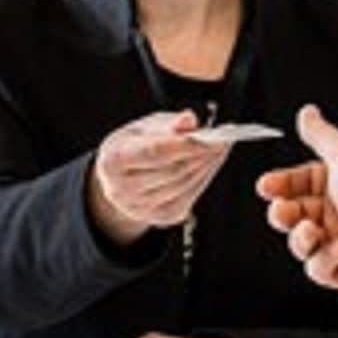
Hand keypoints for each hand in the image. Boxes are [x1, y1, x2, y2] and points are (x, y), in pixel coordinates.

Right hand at [86, 110, 231, 246]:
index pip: (155, 152)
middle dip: (202, 155)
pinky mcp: (158, 218)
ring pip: (184, 185)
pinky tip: (209, 164)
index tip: (211, 136)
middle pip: (173, 171)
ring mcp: (139, 208)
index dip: (186, 144)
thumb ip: (168, 124)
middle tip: (224, 141)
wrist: (118, 178)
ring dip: (207, 167)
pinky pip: (188, 197)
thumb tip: (190, 119)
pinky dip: (203, 179)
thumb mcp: (145, 128)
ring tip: (220, 149)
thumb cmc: (134, 145)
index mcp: (113, 160)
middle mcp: (122, 189)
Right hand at [255, 104, 337, 297]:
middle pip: (294, 214)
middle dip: (283, 214)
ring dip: (301, 239)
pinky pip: (318, 269)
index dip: (281, 184)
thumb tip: (307, 113)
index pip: (299, 183)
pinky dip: (324, 261)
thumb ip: (320, 134)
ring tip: (313, 232)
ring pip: (301, 244)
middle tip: (283, 211)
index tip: (266, 187)